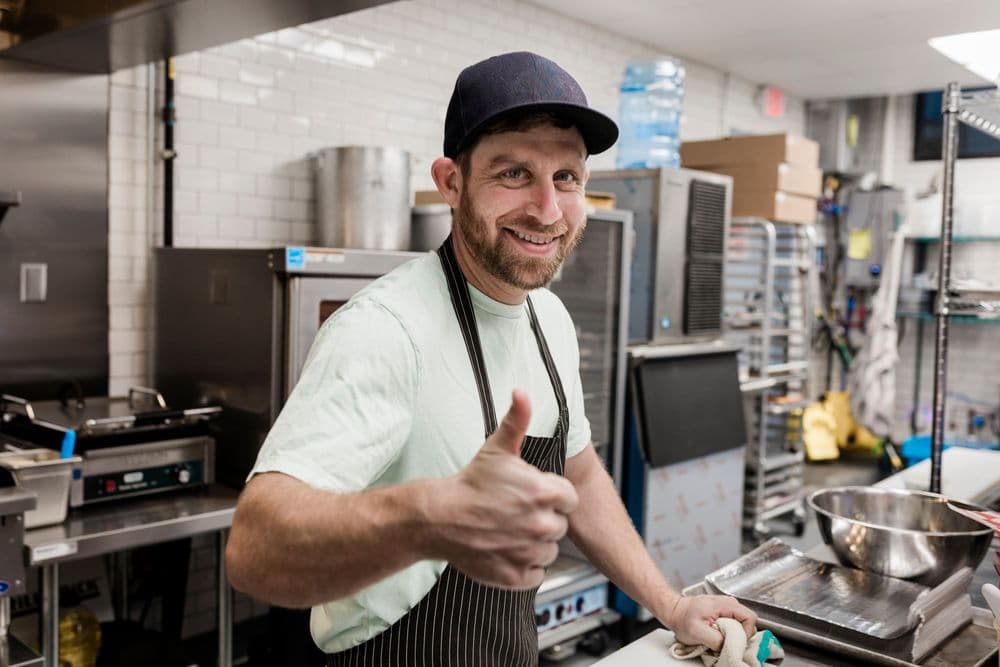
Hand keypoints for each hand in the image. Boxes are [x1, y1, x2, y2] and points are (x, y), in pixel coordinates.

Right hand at [426, 390, 578, 588]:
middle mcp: (541, 523)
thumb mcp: (496, 448)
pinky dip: (524, 566)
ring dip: (534, 543)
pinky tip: (506, 549)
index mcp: (544, 492)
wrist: (438, 518)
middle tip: (515, 513)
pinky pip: (536, 573)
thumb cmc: (469, 483)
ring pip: (549, 550)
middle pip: (559, 524)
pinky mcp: (517, 575)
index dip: (552, 496)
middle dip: (542, 518)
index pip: (569, 498)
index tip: (533, 496)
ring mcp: (529, 552)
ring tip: (509, 530)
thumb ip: (516, 420)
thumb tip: (522, 393)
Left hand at [665, 594, 756, 650]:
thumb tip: (728, 645)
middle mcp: (729, 603)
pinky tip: (718, 635)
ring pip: (742, 624)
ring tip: (719, 637)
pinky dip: (729, 632)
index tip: (734, 641)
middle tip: (725, 642)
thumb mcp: (697, 632)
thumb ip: (716, 639)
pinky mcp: (724, 612)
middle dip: (740, 635)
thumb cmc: (683, 619)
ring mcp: (727, 607)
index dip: (746, 632)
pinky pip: (735, 624)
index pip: (750, 618)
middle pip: (748, 622)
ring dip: (734, 635)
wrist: (675, 611)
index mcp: (725, 604)